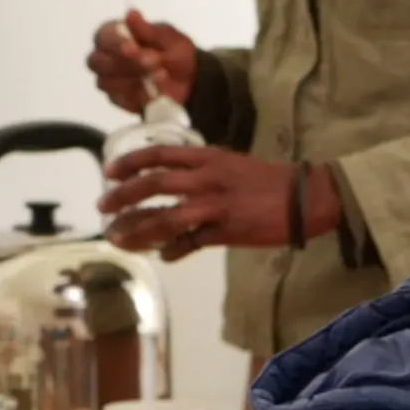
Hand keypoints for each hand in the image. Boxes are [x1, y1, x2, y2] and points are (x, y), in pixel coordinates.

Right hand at [86, 10, 196, 113]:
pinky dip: (139, 97)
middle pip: (97, 62)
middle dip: (125, 64)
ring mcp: (109, 80)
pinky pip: (121, 100)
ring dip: (133, 80)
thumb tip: (132, 14)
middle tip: (152, 64)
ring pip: (106, 82)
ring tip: (161, 76)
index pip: (103, 37)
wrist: (191, 81)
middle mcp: (105, 57)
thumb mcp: (170, 38)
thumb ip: (149, 30)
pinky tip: (156, 92)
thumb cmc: (175, 52)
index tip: (135, 48)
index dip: (116, 43)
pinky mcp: (118, 100)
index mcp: (114, 35)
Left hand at [100, 148, 343, 259]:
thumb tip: (176, 177)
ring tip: (119, 237)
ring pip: (165, 217)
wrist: (306, 198)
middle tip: (104, 207)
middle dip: (123, 196)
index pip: (159, 154)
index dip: (130, 162)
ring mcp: (216, 206)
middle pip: (153, 185)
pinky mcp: (227, 231)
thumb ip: (203, 169)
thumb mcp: (232, 163)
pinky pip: (191, 242)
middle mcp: (207, 179)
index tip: (110, 172)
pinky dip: (174, 250)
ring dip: (137, 228)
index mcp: (208, 158)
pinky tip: (165, 255)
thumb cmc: (271, 180)